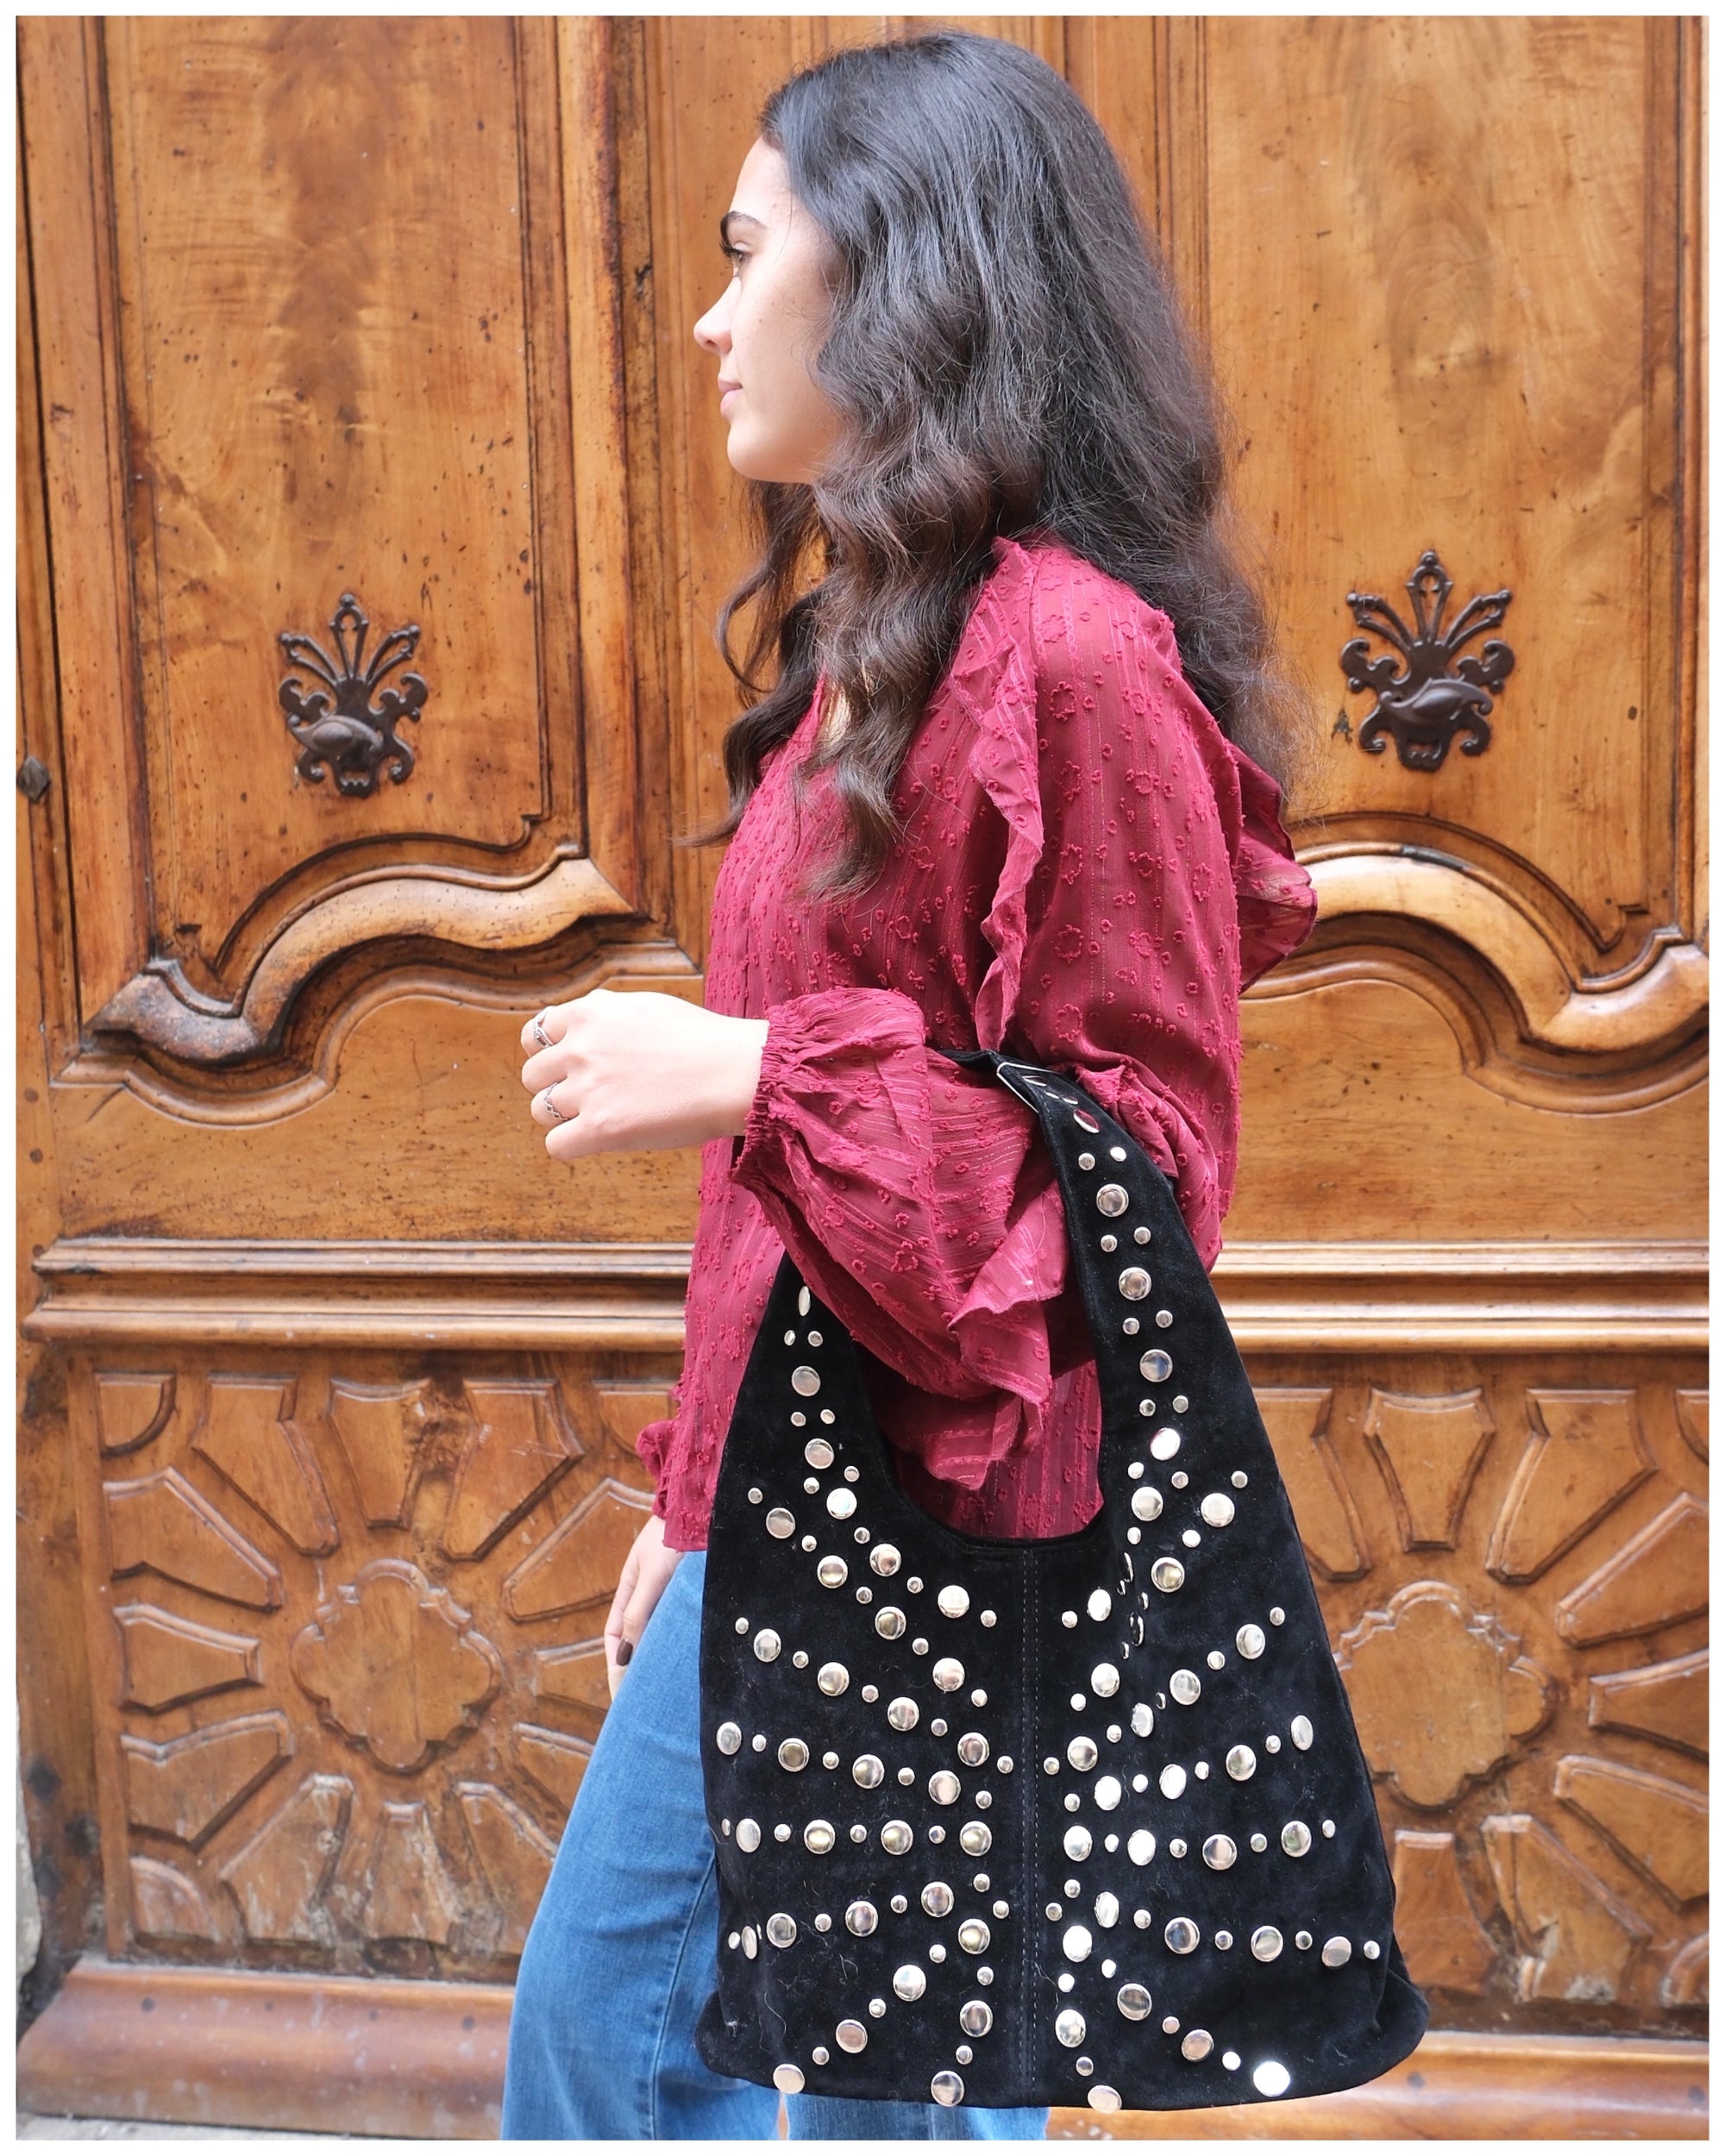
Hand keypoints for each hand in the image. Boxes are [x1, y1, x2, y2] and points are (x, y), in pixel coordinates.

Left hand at [521, 988, 769, 1160]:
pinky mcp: (600, 1127)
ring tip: (606, 1116)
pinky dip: (573, 1145)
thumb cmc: (703, 1041)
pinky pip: (557, 1145)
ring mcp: (588, 1088)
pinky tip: (602, 1139)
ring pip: (541, 1111)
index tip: (574, 1068)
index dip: (552, 1055)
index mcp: (591, 1012)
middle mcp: (581, 1047)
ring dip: (566, 1117)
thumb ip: (605, 1014)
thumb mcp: (646, 1007)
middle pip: (532, 1076)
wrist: (735, 1072)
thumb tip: (578, 1024)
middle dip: (557, 1087)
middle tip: (595, 1096)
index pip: (535, 1036)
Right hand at [603, 1513, 682, 1697]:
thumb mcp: (652, 1576)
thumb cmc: (675, 1535)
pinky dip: (683, 1641)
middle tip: (646, 1700)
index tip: (623, 1693)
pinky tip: (693, 1659)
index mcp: (631, 1589)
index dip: (617, 1664)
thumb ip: (639, 1613)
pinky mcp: (694, 1591)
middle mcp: (650, 1592)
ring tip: (670, 1688)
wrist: (705, 1503)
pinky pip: (684, 1622)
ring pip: (662, 1632)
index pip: (616, 1635)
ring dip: (662, 1657)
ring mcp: (672, 1591)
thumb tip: (626, 1655)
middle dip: (640, 1667)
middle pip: (640, 1637)